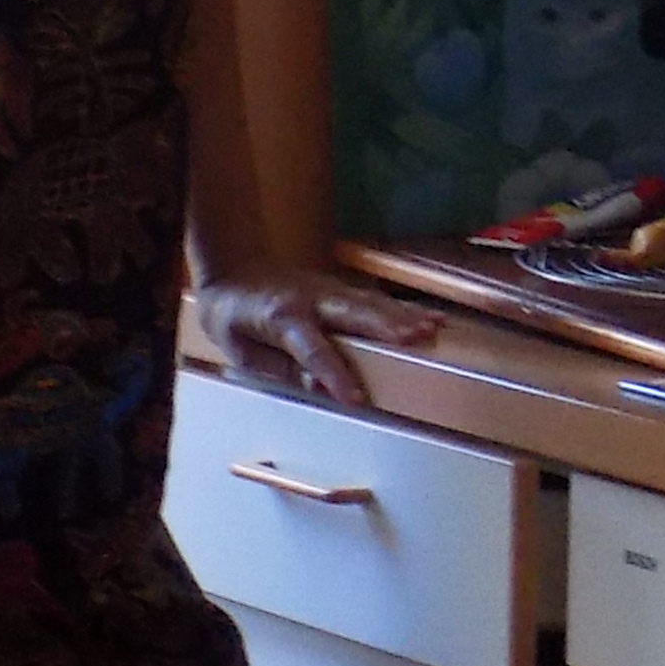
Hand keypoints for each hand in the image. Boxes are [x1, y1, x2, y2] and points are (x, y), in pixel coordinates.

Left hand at [197, 274, 439, 405]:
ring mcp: (327, 289)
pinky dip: (403, 309)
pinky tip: (428, 316)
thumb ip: (281, 369)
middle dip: (387, 327)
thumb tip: (319, 385)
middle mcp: (310, 298)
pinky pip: (373, 300)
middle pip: (353, 313)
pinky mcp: (338, 288)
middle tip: (418, 339)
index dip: (336, 375)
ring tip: (433, 327)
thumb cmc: (232, 316)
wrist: (231, 266)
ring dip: (403, 316)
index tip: (357, 399)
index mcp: (281, 317)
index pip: (313, 351)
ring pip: (370, 303)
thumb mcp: (242, 352)